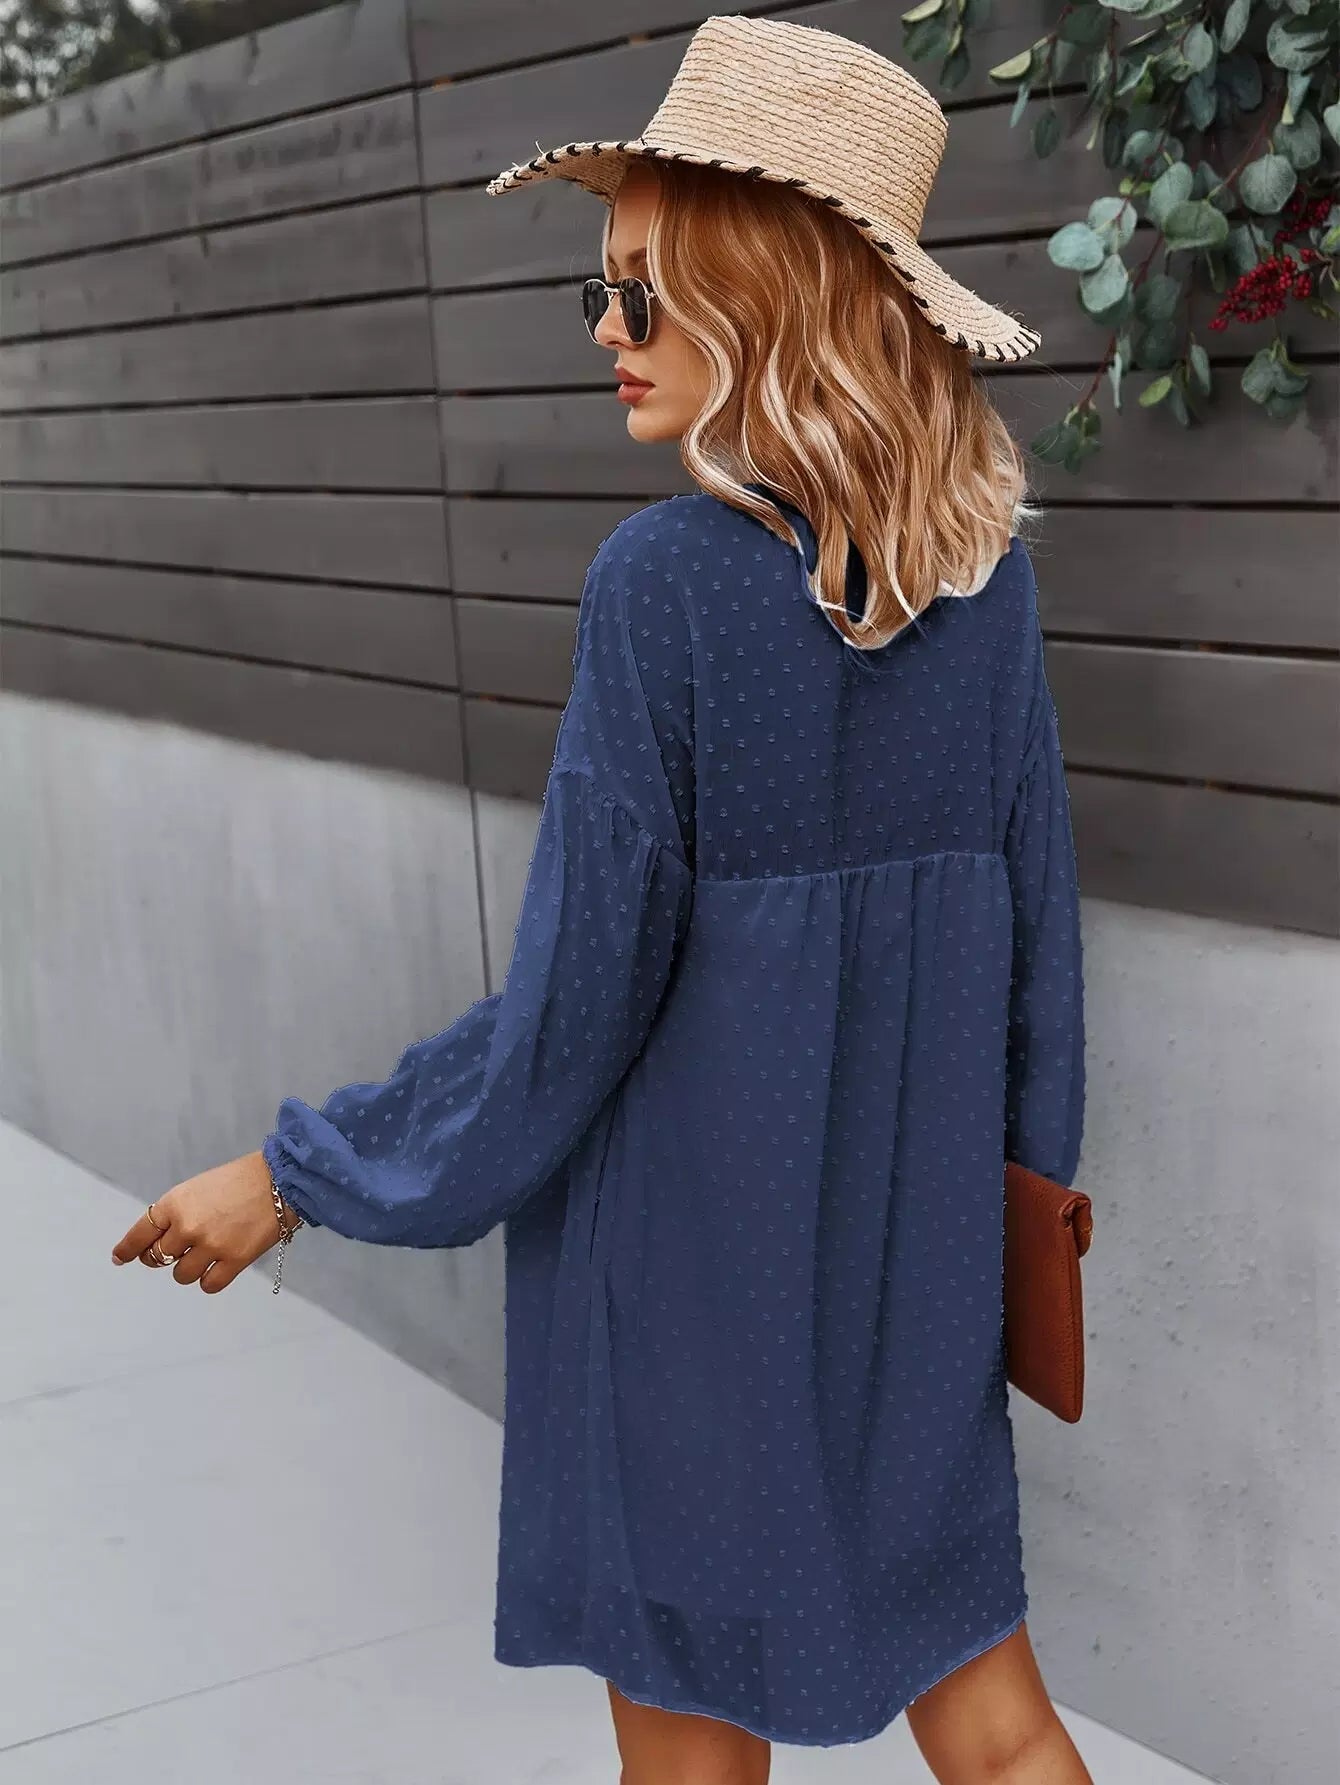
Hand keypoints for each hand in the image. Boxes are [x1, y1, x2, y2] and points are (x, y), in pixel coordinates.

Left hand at [110, 1151, 296, 1293]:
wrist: (281, 1178)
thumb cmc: (240, 1179)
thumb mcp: (198, 1188)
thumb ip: (176, 1213)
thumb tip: (160, 1243)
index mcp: (175, 1203)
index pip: (139, 1235)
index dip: (127, 1250)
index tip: (119, 1258)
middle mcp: (187, 1227)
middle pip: (158, 1258)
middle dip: (161, 1257)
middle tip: (176, 1251)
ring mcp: (210, 1246)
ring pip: (181, 1274)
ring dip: (189, 1267)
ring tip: (207, 1253)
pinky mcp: (234, 1261)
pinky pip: (208, 1285)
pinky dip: (210, 1279)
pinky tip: (219, 1266)